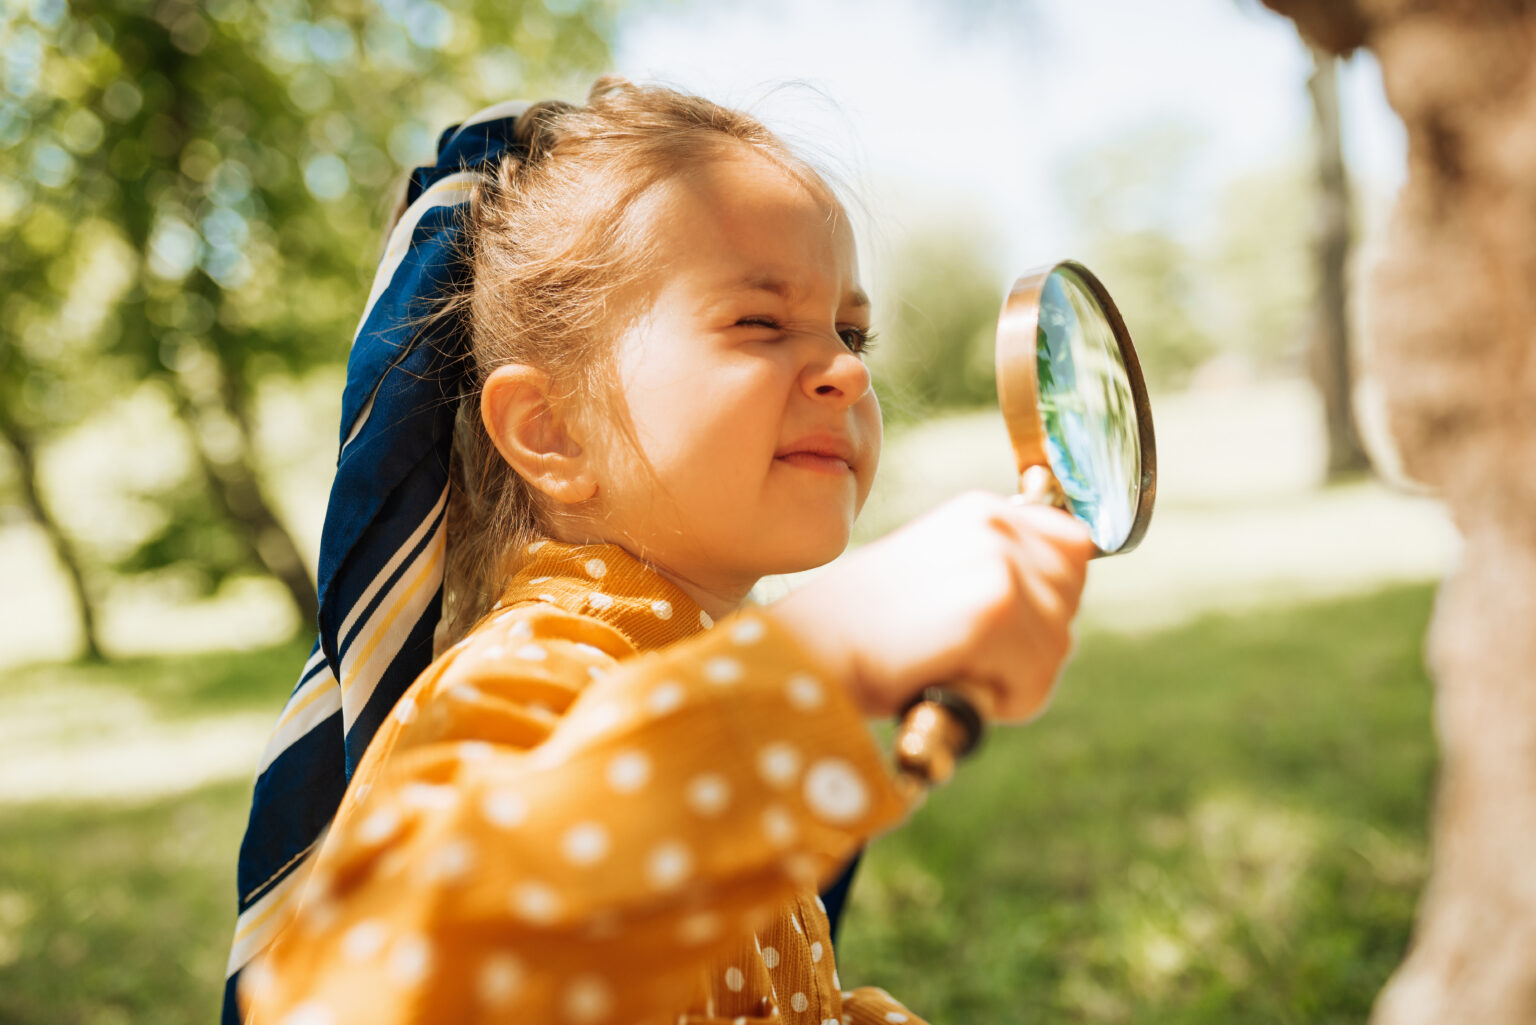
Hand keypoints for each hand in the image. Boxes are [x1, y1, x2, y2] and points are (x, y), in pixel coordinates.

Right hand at [765, 490, 1094, 723]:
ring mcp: (995, 562)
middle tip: (964, 659)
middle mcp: (994, 525)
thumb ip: (989, 578)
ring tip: (946, 670)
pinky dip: (997, 703)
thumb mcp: (933, 581)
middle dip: (1031, 647)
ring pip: (1055, 648)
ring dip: (1010, 682)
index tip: (1004, 629)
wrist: (804, 653)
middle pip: (1071, 601)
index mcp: (979, 511)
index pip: (1073, 545)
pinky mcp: (992, 607)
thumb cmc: (857, 632)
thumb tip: (1058, 611)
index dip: (1050, 598)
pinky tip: (945, 683)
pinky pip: (1034, 681)